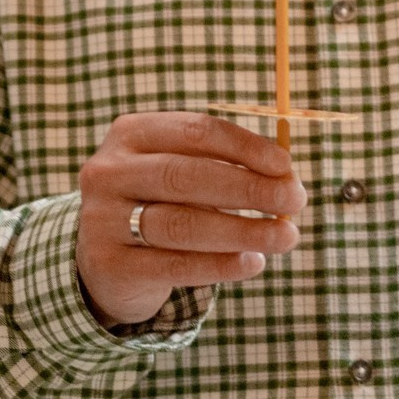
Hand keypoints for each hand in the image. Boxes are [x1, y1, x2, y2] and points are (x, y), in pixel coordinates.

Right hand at [75, 112, 305, 327]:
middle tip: (295, 200)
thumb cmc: (159, 205)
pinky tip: (253, 263)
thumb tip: (285, 177)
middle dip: (248, 188)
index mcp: (130, 135)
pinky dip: (221, 265)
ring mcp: (102, 219)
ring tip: (285, 237)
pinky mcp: (110, 264)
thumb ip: (223, 170)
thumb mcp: (178, 175)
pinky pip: (175, 266)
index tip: (285, 165)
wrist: (105, 260)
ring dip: (243, 230)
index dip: (243, 146)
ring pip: (182, 224)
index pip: (193, 132)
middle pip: (185, 176)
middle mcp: (108, 172)